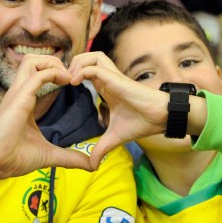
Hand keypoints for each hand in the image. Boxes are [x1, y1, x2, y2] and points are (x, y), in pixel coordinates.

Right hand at [0, 54, 91, 183]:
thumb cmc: (14, 157)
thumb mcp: (49, 154)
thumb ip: (70, 156)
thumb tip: (91, 166)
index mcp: (24, 101)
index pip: (37, 73)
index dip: (56, 73)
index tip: (72, 84)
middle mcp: (20, 93)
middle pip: (33, 60)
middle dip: (54, 62)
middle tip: (71, 78)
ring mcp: (18, 94)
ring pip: (32, 60)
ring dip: (53, 64)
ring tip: (67, 78)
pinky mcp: (19, 99)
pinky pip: (37, 75)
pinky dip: (53, 73)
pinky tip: (66, 83)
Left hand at [69, 52, 167, 167]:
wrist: (159, 118)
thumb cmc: (141, 123)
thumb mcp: (114, 138)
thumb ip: (101, 149)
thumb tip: (92, 166)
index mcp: (106, 87)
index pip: (86, 70)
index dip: (72, 74)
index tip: (62, 88)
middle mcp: (108, 78)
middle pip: (87, 57)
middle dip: (72, 64)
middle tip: (63, 80)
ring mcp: (112, 77)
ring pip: (91, 56)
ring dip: (77, 64)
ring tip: (69, 79)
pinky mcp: (116, 79)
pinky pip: (95, 67)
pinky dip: (82, 71)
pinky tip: (74, 83)